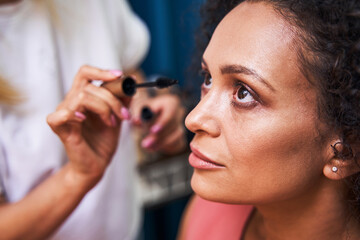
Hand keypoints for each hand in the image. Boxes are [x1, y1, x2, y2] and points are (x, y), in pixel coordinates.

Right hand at [47, 65, 130, 186]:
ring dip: (104, 108)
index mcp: (83, 96)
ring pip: (82, 97)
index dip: (101, 71)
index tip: (120, 76)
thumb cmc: (104, 140)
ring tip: (112, 122)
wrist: (98, 164)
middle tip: (125, 115)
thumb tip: (133, 81)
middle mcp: (71, 101)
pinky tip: (84, 120)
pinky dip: (73, 114)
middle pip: (89, 86)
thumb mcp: (118, 116)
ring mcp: (65, 114)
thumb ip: (123, 99)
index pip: (85, 73)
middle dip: (112, 99)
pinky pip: (61, 114)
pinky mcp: (61, 129)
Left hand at [133, 94, 186, 154]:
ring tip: (147, 146)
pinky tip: (153, 148)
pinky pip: (177, 144)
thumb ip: (137, 113)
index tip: (152, 130)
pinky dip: (166, 147)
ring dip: (162, 143)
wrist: (148, 118)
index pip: (170, 113)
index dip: (163, 122)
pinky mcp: (180, 138)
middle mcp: (179, 114)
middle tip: (145, 143)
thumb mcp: (138, 108)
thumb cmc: (144, 110)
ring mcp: (180, 126)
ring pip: (176, 136)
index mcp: (170, 103)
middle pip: (173, 126)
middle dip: (159, 136)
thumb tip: (137, 120)